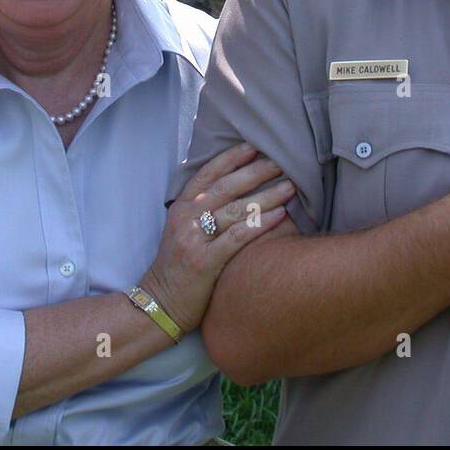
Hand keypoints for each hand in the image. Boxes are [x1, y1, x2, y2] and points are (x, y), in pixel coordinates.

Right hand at [140, 143, 291, 334]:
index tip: (254, 146)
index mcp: (180, 207)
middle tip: (281, 162)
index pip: (207, 174)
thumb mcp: (182, 230)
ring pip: (234, 210)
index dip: (231, 158)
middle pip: (226, 187)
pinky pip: (237, 238)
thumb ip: (201, 209)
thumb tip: (233, 187)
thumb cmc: (178, 266)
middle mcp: (186, 218)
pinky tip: (280, 215)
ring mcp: (194, 240)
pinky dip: (260, 224)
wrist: (160, 303)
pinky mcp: (204, 262)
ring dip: (265, 196)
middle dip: (255, 172)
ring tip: (290, 187)